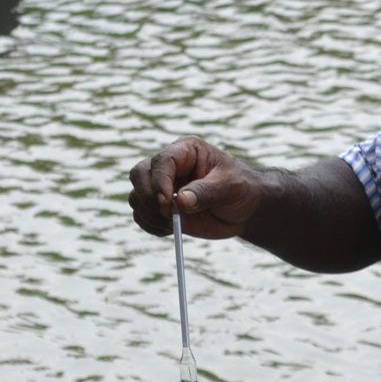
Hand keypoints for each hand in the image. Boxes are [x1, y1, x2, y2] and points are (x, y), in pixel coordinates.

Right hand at [127, 136, 268, 238]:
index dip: (160, 182)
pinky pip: (141, 216)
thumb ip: (206, 192)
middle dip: (149, 198)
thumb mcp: (230, 187)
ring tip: (174, 224)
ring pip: (136, 197)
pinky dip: (151, 226)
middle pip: (139, 175)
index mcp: (185, 151)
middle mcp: (168, 166)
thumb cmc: (240, 189)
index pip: (161, 161)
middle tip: (168, 215)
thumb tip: (181, 201)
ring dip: (149, 214)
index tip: (168, 203)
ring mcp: (161, 187)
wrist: (244, 208)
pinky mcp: (160, 207)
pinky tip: (170, 229)